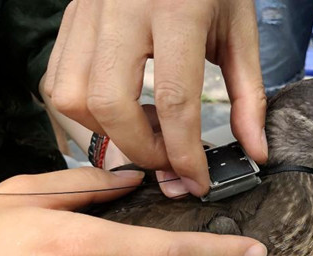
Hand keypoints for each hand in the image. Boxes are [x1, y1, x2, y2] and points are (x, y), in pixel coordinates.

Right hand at [44, 0, 267, 196]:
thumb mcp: (240, 34)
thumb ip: (248, 96)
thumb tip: (254, 151)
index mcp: (177, 10)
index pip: (174, 100)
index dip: (184, 154)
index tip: (196, 181)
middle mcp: (123, 10)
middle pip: (111, 105)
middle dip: (140, 150)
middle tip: (167, 160)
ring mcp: (89, 12)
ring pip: (72, 96)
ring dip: (106, 133)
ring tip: (144, 132)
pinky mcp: (71, 18)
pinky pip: (58, 80)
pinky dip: (83, 113)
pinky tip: (120, 111)